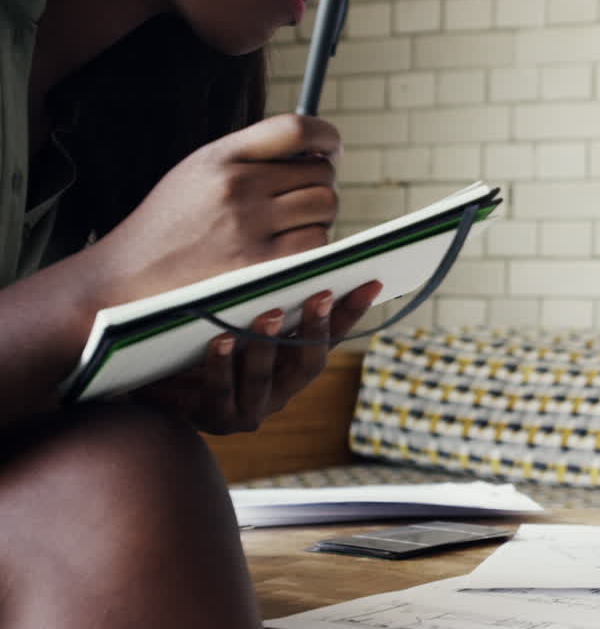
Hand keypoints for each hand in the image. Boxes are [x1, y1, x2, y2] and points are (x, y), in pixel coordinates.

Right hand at [85, 114, 341, 306]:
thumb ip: (253, 157)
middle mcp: (236, 186)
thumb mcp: (200, 172)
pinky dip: (313, 247)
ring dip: (319, 218)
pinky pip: (317, 244)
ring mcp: (249, 227)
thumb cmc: (173, 224)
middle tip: (301, 202)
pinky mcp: (260, 266)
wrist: (128, 277)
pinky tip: (289, 251)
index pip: (296, 129)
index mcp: (221, 157)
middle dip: (320, 186)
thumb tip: (319, 155)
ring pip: (325, 208)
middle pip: (320, 174)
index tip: (329, 151)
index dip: (326, 138)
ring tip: (291, 228)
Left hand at [134, 281, 379, 434]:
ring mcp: (251, 408)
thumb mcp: (241, 319)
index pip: (333, 337)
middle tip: (320, 295)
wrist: (158, 385)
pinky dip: (222, 365)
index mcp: (296, 365)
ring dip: (268, 346)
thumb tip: (295, 254)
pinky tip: (220, 340)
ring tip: (268, 315)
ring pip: (265, 379)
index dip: (352, 313)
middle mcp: (283, 390)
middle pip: (309, 363)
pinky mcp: (215, 418)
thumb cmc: (205, 343)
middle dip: (316, 328)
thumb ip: (268, 301)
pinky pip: (220, 392)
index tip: (370, 283)